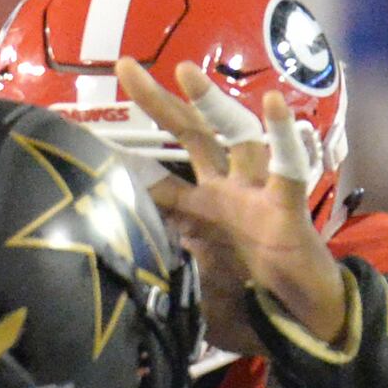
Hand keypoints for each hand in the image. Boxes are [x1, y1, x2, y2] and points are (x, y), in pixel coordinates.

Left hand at [119, 59, 343, 357]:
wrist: (303, 321)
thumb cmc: (253, 300)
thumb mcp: (194, 285)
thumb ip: (163, 272)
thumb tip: (119, 278)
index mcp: (200, 210)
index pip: (155, 179)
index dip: (123, 161)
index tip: (84, 136)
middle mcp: (226, 190)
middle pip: (190, 135)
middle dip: (158, 102)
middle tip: (124, 66)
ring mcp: (256, 194)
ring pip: (234, 137)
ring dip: (212, 104)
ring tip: (185, 72)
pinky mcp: (286, 208)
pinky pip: (286, 167)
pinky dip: (281, 136)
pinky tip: (272, 103)